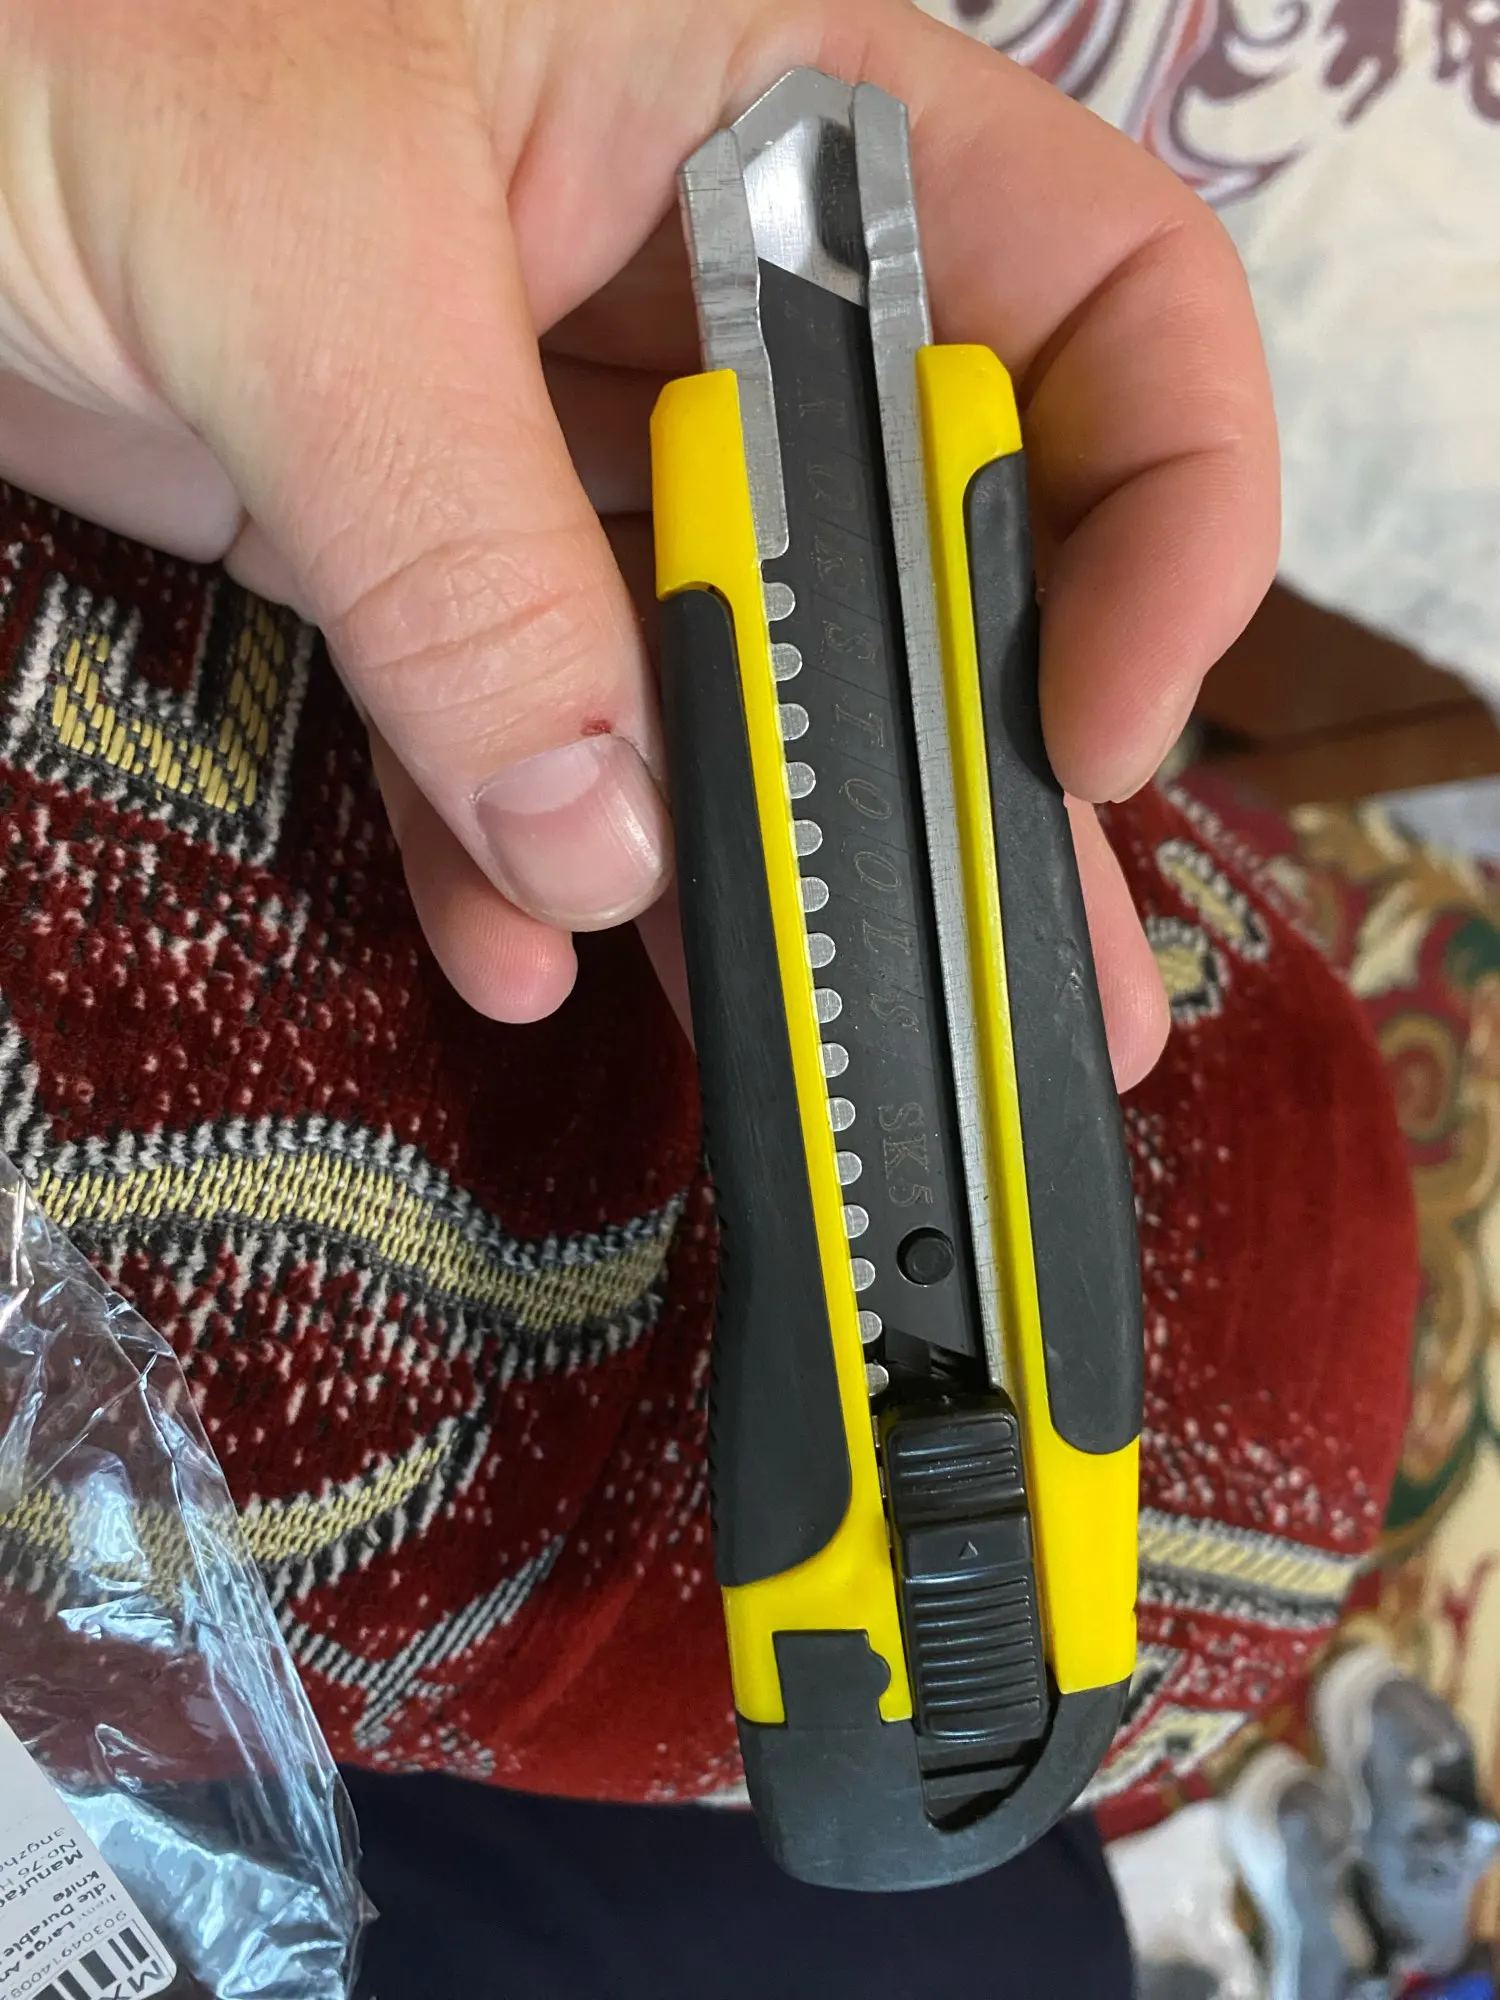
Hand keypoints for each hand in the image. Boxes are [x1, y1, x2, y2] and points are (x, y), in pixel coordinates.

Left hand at [0, 0, 1276, 1091]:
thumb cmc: (49, 24)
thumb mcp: (295, 264)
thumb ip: (468, 563)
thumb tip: (605, 832)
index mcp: (764, 111)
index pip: (1095, 297)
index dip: (1160, 516)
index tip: (1093, 726)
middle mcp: (702, 283)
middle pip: (927, 538)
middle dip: (978, 756)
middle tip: (1036, 964)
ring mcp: (561, 425)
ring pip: (734, 668)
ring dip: (772, 857)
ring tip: (840, 1032)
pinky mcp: (432, 544)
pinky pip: (529, 717)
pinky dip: (525, 842)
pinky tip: (526, 952)